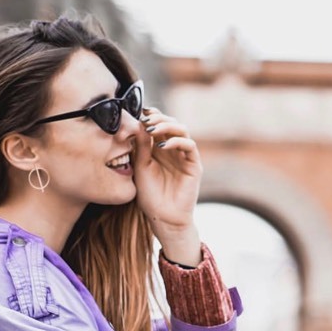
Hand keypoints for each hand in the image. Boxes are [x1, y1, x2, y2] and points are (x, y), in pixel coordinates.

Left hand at [131, 108, 202, 264]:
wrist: (163, 217)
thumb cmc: (150, 196)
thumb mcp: (140, 167)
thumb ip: (140, 147)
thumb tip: (138, 123)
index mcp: (159, 148)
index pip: (158, 124)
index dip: (150, 115)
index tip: (138, 112)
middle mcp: (173, 149)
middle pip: (170, 123)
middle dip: (158, 118)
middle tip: (145, 120)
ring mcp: (184, 156)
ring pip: (182, 130)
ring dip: (167, 125)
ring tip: (152, 129)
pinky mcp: (193, 165)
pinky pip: (189, 146)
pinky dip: (176, 141)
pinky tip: (162, 145)